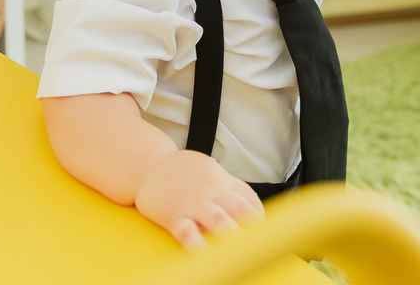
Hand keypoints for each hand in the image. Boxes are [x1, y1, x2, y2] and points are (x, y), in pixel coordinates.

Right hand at [135, 150, 264, 247]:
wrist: (150, 165)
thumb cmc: (186, 173)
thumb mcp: (213, 173)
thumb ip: (233, 190)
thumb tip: (255, 211)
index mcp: (223, 183)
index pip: (249, 199)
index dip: (261, 217)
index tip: (269, 233)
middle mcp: (212, 193)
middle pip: (239, 208)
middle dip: (253, 226)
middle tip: (262, 243)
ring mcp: (194, 204)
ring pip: (217, 219)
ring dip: (231, 233)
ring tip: (242, 249)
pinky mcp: (175, 216)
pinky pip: (187, 231)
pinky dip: (196, 243)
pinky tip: (204, 253)